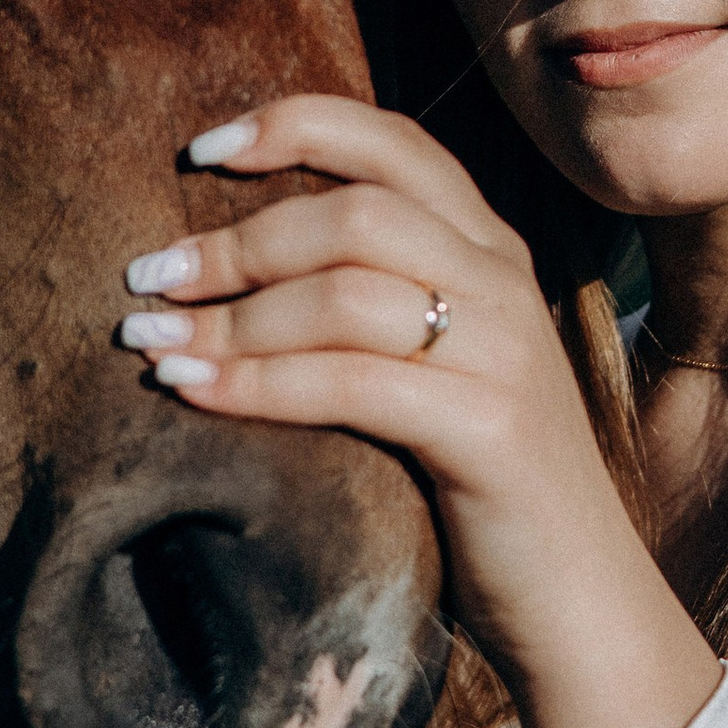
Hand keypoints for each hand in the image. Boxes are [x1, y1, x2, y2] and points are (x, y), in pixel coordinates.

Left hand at [119, 94, 720, 727]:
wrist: (581, 601)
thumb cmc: (482, 486)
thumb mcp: (440, 366)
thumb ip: (378, 300)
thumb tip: (231, 267)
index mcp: (491, 249)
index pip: (391, 143)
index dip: (292, 126)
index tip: (197, 152)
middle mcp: (503, 282)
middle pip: (350, 214)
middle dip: (234, 241)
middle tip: (146, 276)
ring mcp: (503, 351)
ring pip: (343, 292)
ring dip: (229, 316)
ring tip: (149, 344)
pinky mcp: (489, 428)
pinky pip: (348, 383)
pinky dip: (256, 384)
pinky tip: (191, 394)